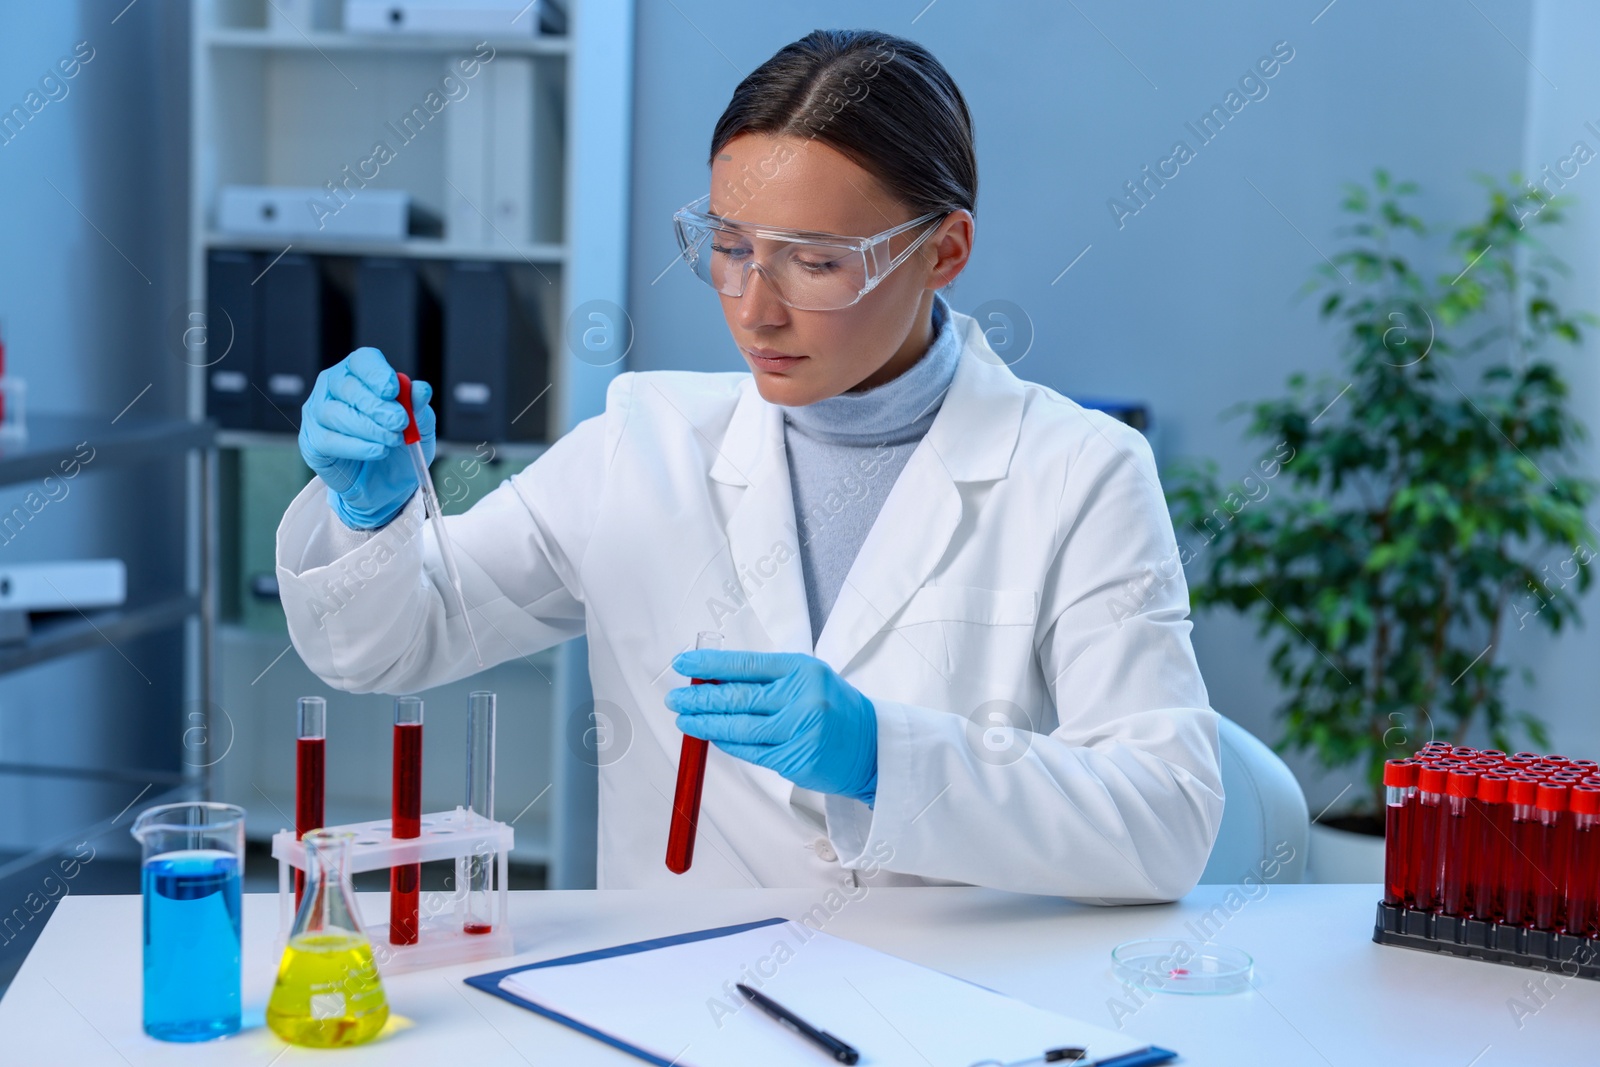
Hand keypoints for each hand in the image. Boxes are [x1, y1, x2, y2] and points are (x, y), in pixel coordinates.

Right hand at [299, 347, 435, 528]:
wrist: (386, 483)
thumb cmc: (398, 444)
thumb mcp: (419, 426)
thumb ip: (419, 407)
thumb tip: (421, 390)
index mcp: (359, 373)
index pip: (362, 361)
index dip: (376, 373)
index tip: (393, 390)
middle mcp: (333, 387)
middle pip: (347, 386)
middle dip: (376, 405)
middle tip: (399, 422)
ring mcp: (317, 412)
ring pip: (335, 413)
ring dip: (368, 428)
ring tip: (392, 440)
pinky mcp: (312, 440)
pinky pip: (329, 439)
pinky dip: (357, 446)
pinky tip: (378, 451)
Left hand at [665, 650, 877, 805]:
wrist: (871, 746)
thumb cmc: (835, 708)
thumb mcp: (808, 678)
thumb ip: (767, 678)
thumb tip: (715, 679)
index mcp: (801, 670)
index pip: (745, 665)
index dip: (709, 664)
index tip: (683, 663)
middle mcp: (801, 698)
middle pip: (737, 697)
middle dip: (699, 697)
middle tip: (675, 697)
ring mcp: (798, 730)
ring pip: (739, 727)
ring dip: (704, 723)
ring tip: (683, 718)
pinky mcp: (794, 759)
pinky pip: (750, 751)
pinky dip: (726, 743)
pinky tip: (710, 736)